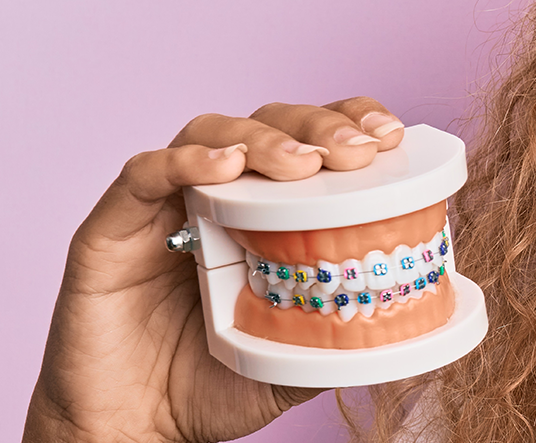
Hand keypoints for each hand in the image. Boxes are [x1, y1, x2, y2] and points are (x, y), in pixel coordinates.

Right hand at [23, 98, 406, 441]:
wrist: (135, 430)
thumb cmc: (212, 385)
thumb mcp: (301, 357)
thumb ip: (348, 327)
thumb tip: (424, 312)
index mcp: (266, 213)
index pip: (311, 142)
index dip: (349, 124)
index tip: (391, 136)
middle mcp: (217, 195)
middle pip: (269, 124)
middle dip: (317, 128)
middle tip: (357, 153)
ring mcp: (163, 206)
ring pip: (210, 132)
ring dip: (262, 139)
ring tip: (303, 165)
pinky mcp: (111, 227)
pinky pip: (143, 174)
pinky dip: (185, 160)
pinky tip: (224, 166)